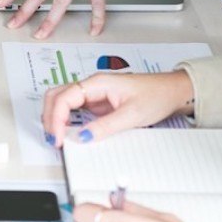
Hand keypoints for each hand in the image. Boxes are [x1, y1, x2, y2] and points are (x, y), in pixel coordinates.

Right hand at [42, 71, 193, 146]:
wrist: (173, 91)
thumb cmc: (157, 95)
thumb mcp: (133, 115)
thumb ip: (106, 127)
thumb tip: (83, 137)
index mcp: (97, 83)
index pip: (64, 98)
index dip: (56, 118)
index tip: (58, 137)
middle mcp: (91, 86)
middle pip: (55, 96)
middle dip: (49, 117)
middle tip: (53, 138)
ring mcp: (92, 94)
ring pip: (60, 101)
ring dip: (54, 118)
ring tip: (57, 136)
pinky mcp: (96, 103)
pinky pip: (72, 109)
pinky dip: (64, 120)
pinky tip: (67, 132)